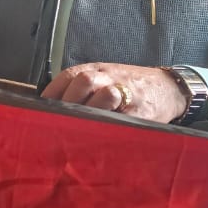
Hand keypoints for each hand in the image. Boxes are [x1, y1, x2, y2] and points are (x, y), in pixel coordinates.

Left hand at [41, 63, 186, 123]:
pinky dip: (112, 128)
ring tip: (77, 129)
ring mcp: (127, 93)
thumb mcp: (105, 77)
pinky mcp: (142, 112)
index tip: (40, 108)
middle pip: (84, 80)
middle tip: (58, 120)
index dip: (52, 91)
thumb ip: (81, 88)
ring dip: (91, 111)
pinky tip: (100, 138)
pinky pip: (125, 119)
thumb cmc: (129, 85)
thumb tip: (50, 108)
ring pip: (106, 95)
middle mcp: (110, 77)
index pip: (68, 75)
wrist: (167, 88)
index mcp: (97, 69)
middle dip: (69, 100)